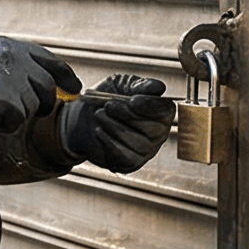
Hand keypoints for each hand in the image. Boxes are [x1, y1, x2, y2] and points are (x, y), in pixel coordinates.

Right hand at [0, 35, 78, 133]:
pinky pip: (17, 120)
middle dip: (42, 103)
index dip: (65, 76)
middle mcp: (13, 58)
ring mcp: (10, 78)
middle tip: (25, 110)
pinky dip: (5, 125)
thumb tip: (45, 82)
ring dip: (17, 114)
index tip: (74, 88)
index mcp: (9, 46)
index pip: (49, 60)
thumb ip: (14, 66)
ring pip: (33, 106)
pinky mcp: (4, 99)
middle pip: (47, 87)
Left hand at [60, 74, 175, 172]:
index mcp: (161, 111)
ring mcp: (146, 150)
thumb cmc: (107, 98)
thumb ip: (139, 85)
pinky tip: (100, 131)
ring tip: (99, 115)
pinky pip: (126, 157)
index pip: (165, 111)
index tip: (132, 101)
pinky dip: (110, 142)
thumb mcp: (121, 85)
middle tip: (108, 106)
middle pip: (153, 129)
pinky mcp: (131, 163)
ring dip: (115, 127)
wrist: (83, 118)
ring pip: (139, 144)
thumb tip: (158, 87)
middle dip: (128, 116)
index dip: (150, 106)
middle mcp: (158, 132)